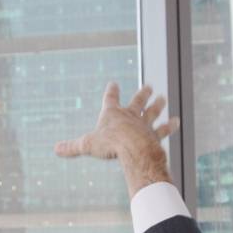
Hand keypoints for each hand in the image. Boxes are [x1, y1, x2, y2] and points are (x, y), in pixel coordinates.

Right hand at [54, 82, 176, 196]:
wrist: (134, 148)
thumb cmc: (109, 144)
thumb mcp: (87, 145)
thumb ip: (72, 147)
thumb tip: (55, 149)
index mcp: (113, 114)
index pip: (110, 99)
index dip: (111, 91)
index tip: (113, 83)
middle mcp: (130, 116)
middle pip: (138, 102)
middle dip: (143, 94)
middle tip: (150, 86)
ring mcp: (144, 125)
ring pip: (153, 112)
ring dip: (158, 105)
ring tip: (163, 98)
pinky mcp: (155, 135)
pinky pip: (164, 129)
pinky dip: (170, 126)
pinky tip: (177, 121)